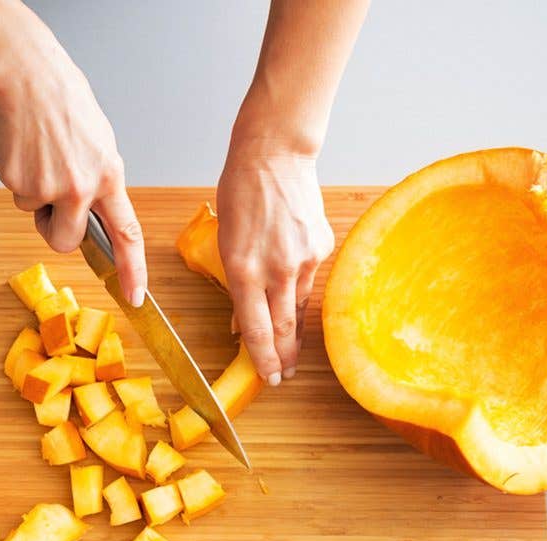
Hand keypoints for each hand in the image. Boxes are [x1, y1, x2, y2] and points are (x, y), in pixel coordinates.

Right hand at [0, 57, 147, 305]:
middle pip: (67, 241)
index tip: (134, 295)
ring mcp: (48, 188)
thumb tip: (91, 209)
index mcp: (108, 176)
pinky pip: (17, 195)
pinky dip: (16, 177)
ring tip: (39, 156)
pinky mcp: (18, 183)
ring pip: (36, 215)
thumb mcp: (99, 143)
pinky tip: (23, 150)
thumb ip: (98, 180)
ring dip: (34, 195)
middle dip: (56, 231)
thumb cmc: (63, 103)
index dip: (132, 269)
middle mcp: (81, 188)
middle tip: (51, 202)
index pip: (126, 234)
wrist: (27, 78)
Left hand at [216, 151, 334, 384]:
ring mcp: (303, 259)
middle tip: (285, 376)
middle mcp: (276, 269)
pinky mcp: (321, 247)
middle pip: (283, 327)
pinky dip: (298, 288)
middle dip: (284, 357)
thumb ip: (237, 281)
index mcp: (244, 269)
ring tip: (291, 349)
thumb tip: (243, 317)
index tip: (269, 378)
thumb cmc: (240, 193)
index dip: (263, 359)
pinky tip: (293, 286)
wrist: (275, 156)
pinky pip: (308, 278)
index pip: (256, 329)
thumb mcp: (225, 241)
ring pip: (298, 305)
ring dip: (293, 329)